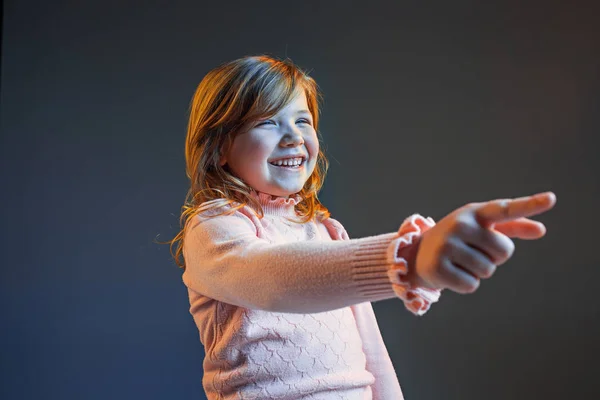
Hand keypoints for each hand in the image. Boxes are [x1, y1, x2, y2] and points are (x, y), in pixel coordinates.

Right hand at [411, 191, 556, 293]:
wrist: (418, 253)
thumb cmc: (459, 239)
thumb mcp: (482, 228)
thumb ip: (512, 226)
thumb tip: (541, 230)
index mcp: (474, 212)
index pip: (505, 209)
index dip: (530, 204)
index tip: (552, 199)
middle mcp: (459, 224)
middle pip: (503, 251)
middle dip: (493, 258)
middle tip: (472, 252)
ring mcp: (447, 245)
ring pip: (487, 270)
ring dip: (478, 272)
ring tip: (460, 262)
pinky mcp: (438, 268)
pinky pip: (471, 285)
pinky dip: (465, 284)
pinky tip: (452, 273)